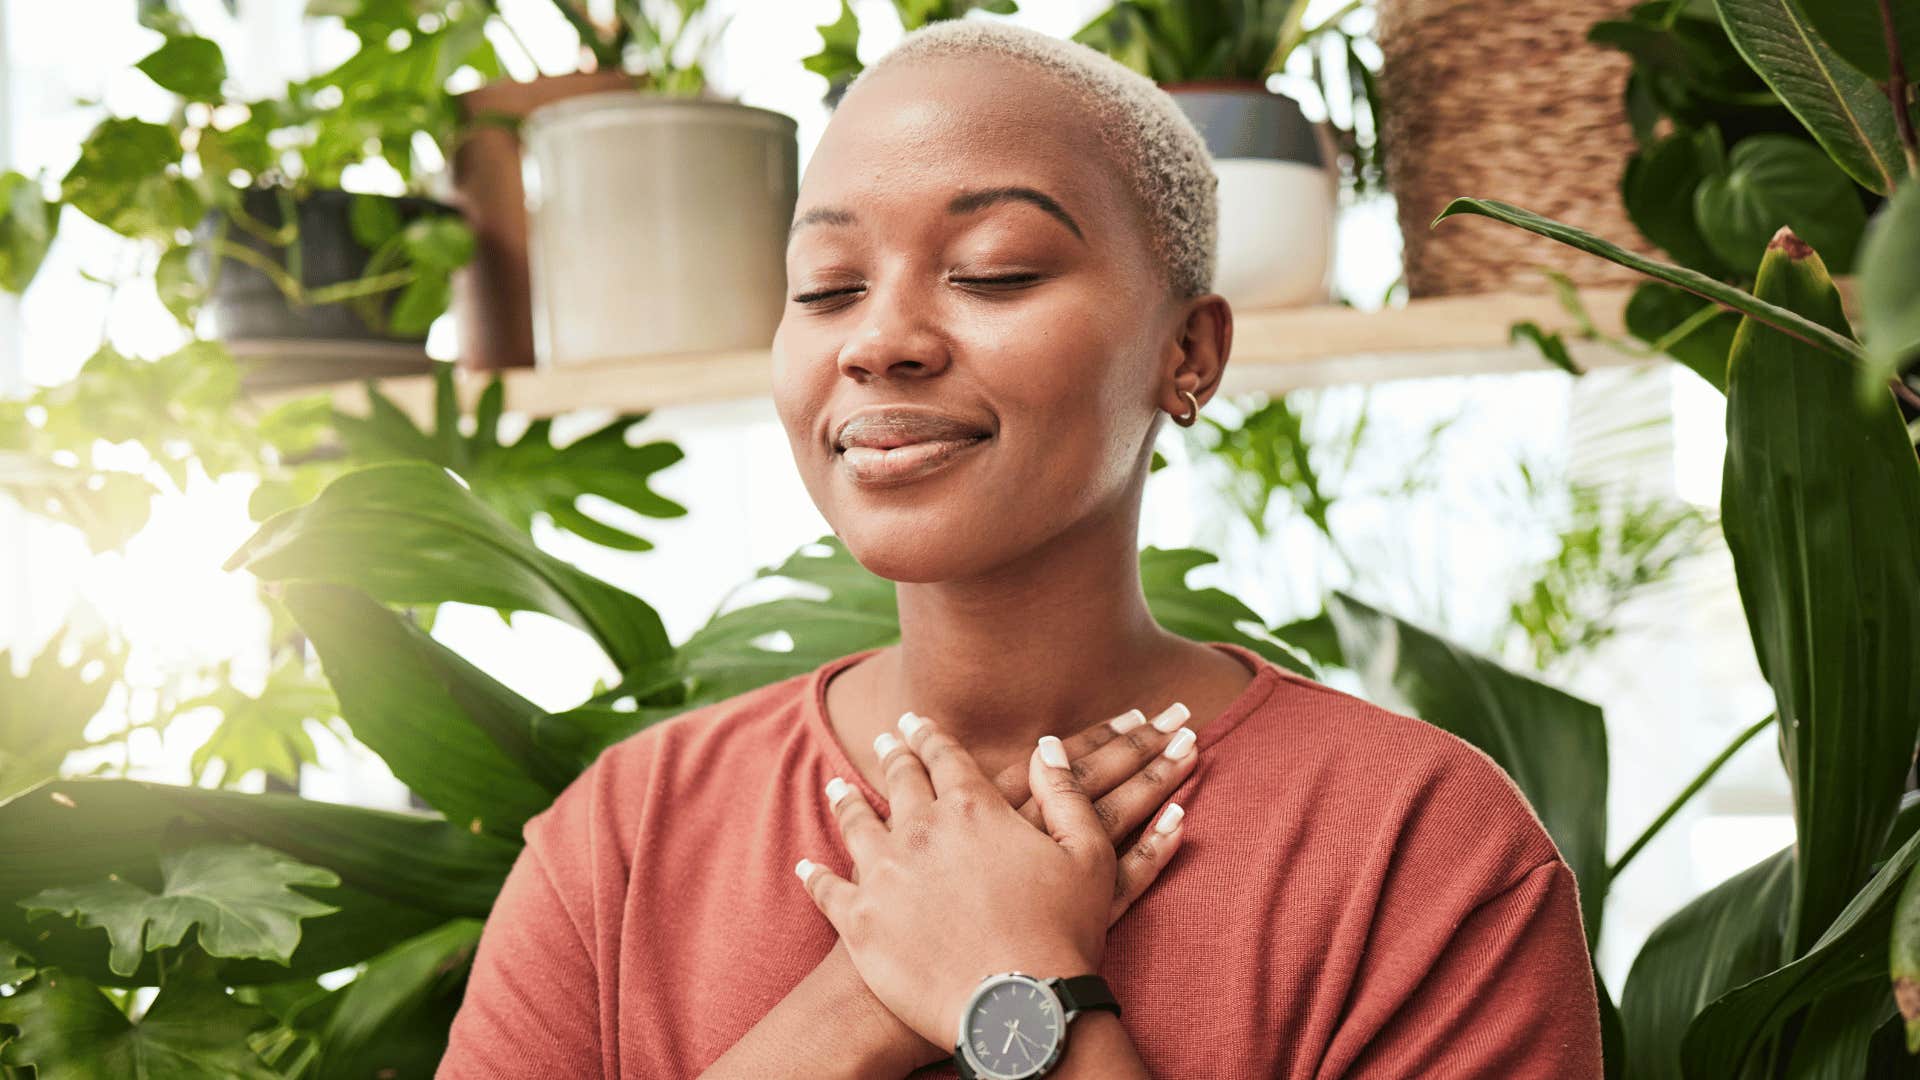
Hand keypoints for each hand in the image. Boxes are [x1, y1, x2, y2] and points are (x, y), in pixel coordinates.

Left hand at [797, 710, 1194, 1058]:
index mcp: (973, 808)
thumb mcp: (1087, 856)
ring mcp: (884, 874)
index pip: (945, 758)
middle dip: (893, 756)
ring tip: (837, 788)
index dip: (930, 737)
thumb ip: (1066, 794)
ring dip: (847, 803)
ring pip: (856, 825)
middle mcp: (920, 830)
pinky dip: (815, 877)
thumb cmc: (1062, 936)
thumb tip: (1046, 746)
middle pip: (899, 782)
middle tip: (885, 740)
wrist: (1016, 1010)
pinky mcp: (859, 921)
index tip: (917, 722)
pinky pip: (828, 890)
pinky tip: (807, 868)